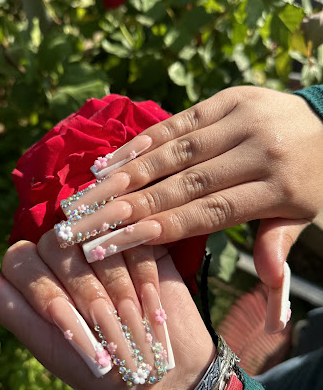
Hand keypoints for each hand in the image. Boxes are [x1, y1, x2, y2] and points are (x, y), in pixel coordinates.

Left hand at [0, 238, 214, 389]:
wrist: (164, 375)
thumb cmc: (100, 368)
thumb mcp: (44, 341)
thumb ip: (2, 302)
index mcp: (39, 278)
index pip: (22, 258)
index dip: (47, 293)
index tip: (71, 330)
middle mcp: (68, 257)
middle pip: (60, 245)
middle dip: (88, 293)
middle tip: (111, 332)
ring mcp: (105, 246)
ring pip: (97, 237)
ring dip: (118, 287)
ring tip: (135, 324)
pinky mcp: (139, 244)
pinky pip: (133, 237)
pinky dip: (142, 273)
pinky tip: (152, 304)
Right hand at [56, 86, 322, 317]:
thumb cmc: (312, 180)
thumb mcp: (304, 216)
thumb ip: (277, 246)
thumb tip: (270, 292)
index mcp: (278, 189)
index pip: (207, 213)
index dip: (160, 228)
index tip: (116, 241)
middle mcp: (258, 152)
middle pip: (185, 183)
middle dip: (131, 203)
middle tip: (88, 220)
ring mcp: (243, 119)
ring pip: (178, 150)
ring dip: (130, 170)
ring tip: (91, 190)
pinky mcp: (231, 97)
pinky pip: (183, 120)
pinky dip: (147, 139)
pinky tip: (117, 156)